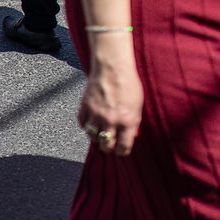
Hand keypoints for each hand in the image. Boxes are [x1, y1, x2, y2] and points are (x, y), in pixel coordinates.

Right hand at [77, 41, 142, 156]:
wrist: (113, 67)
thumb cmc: (129, 84)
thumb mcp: (138, 106)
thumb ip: (133, 122)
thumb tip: (130, 134)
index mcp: (128, 122)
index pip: (123, 147)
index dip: (122, 152)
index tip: (120, 151)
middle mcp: (111, 121)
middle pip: (106, 144)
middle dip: (107, 148)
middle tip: (108, 146)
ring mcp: (96, 114)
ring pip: (92, 136)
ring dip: (95, 137)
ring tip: (98, 135)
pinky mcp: (85, 106)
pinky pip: (82, 123)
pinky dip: (85, 125)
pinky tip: (89, 123)